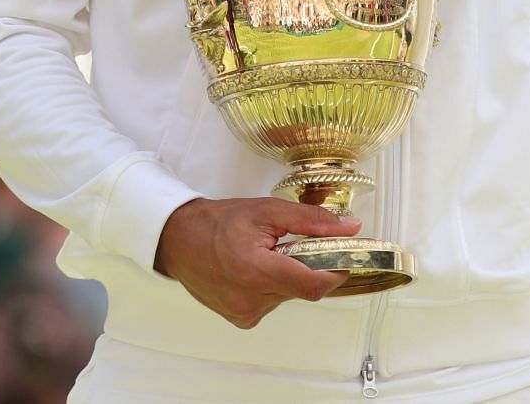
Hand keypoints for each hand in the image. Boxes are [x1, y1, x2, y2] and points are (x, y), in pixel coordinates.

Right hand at [153, 196, 358, 327]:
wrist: (180, 240)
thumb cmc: (219, 223)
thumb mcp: (269, 211)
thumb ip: (312, 221)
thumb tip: (350, 228)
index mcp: (257, 272)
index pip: (313, 286)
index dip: (335, 271)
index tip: (342, 256)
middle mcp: (250, 300)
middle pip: (303, 289)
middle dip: (307, 267)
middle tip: (294, 244)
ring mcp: (244, 313)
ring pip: (288, 296)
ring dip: (288, 276)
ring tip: (267, 254)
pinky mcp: (241, 319)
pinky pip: (272, 303)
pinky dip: (273, 286)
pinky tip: (255, 269)